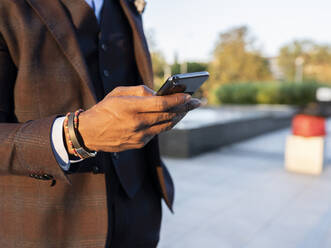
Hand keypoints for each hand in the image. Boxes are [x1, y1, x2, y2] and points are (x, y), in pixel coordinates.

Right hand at [65, 85, 200, 152]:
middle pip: (167, 116)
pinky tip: (171, 118)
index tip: (189, 96)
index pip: (160, 104)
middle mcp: (136, 123)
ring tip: (187, 110)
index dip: (177, 100)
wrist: (89, 133)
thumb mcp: (118, 93)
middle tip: (196, 102)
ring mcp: (139, 136)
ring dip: (178, 117)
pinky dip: (166, 124)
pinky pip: (157, 132)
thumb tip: (159, 94)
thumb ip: (140, 91)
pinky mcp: (139, 144)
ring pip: (166, 126)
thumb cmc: (104, 109)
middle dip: (184, 108)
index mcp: (129, 108)